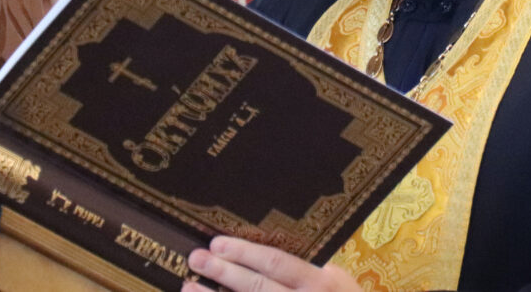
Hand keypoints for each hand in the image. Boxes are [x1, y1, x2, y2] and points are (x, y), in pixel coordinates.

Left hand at [183, 236, 361, 291]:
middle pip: (257, 288)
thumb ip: (319, 272)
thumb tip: (284, 255)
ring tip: (189, 287)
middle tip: (196, 258)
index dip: (246, 253)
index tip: (218, 243)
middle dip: (224, 272)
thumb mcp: (342, 286)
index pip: (277, 264)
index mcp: (321, 284)